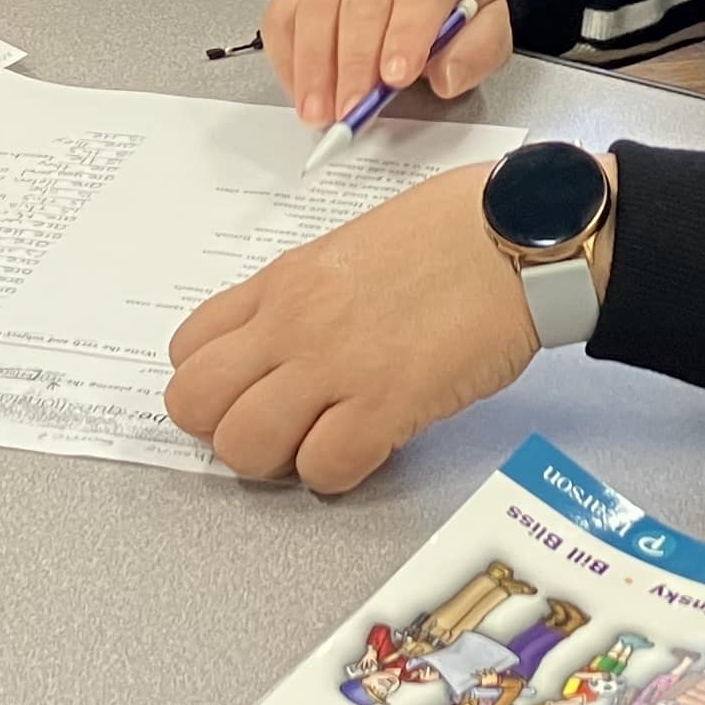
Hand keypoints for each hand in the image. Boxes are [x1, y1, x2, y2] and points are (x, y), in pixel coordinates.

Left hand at [166, 162, 558, 491]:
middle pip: (194, 404)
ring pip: (244, 446)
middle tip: (276, 430)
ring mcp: (334, 363)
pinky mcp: (387, 401)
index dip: (215, 384)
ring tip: (322, 443)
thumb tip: (288, 345)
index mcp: (282, 283)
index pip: (188, 349)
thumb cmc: (452, 231)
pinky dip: (341, 473)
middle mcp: (291, 323)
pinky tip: (371, 446)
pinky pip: (324, 468)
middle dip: (227, 430)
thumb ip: (306, 297)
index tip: (250, 393)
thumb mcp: (350, 248)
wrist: (517, 232)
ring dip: (279, 460)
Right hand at [266, 0, 515, 126]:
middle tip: (352, 109)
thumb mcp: (489, 28)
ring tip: (320, 111)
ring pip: (315, 7)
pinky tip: (301, 90)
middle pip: (360, 2)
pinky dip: (288, 58)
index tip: (395, 78)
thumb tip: (445, 78)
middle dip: (354, 63)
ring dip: (314, 66)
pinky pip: (284, 16)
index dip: (405, 35)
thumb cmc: (454, 7)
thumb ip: (476, 53)